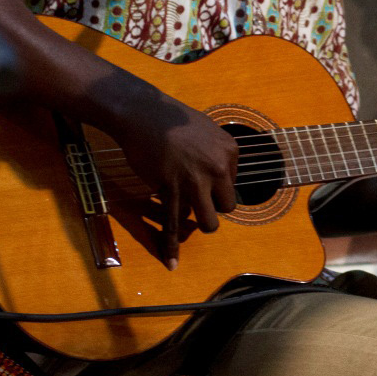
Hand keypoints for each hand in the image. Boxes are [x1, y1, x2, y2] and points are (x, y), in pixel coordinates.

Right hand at [111, 95, 237, 268]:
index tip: (201, 180)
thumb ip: (216, 152)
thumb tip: (218, 172)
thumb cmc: (172, 118)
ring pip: (209, 221)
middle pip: (227, 206)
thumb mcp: (207, 129)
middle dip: (213, 207)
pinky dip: (172, 244)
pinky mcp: (171, 189)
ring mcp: (195, 181)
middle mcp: (219, 168)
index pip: (233, 183)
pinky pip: (174, 222)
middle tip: (197, 200)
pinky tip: (172, 261)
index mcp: (230, 152)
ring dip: (201, 225)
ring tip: (191, 223)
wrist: (143, 113)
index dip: (216, 186)